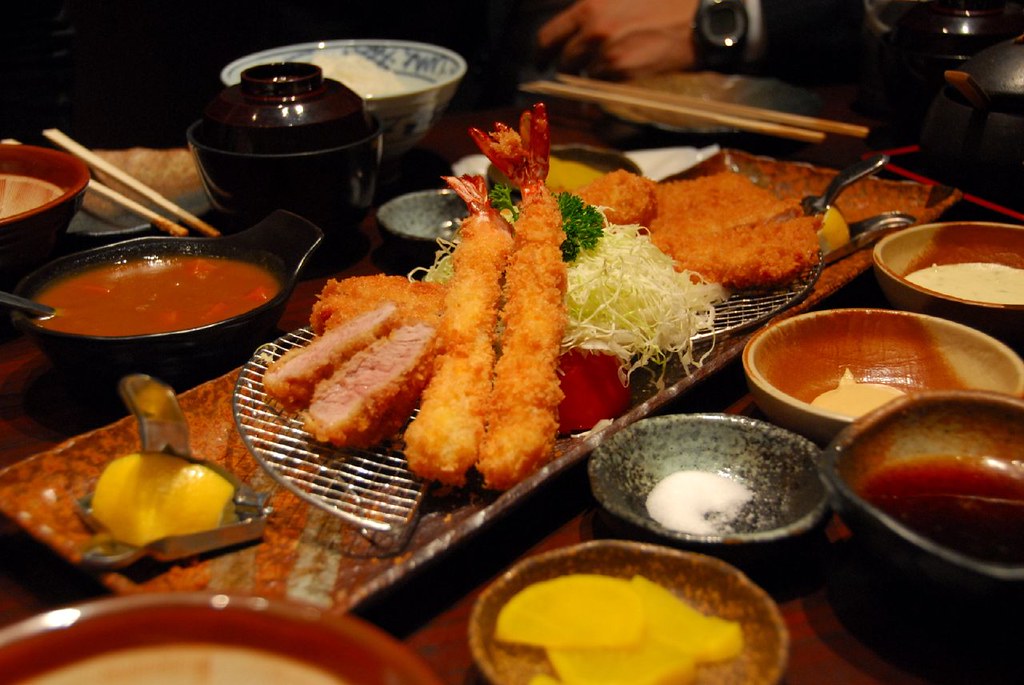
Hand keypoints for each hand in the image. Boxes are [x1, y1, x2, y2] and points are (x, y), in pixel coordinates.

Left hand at [537, 0, 699, 79]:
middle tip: (579, 71)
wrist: (700, 20)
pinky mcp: (623, 73)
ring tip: (613, 69)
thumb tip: (579, 28)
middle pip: (565, 61)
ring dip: (592, 78)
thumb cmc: (666, 3)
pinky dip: (608, 88)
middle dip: (570, 68)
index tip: (542, 61)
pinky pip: (603, 88)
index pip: (548, 36)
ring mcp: (607, 54)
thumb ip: (596, 10)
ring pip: (585, 77)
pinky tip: (623, 79)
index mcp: (589, 7)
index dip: (542, 53)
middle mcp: (593, 30)